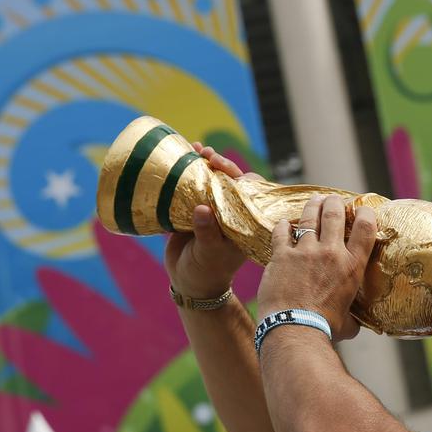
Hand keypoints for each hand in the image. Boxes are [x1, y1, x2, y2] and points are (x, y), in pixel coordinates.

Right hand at [164, 142, 260, 298]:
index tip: (225, 167)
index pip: (249, 193)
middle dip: (221, 164)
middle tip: (208, 154)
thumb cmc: (206, 271)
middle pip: (230, 181)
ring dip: (205, 164)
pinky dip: (187, 173)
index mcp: (244, 221)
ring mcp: (213, 211)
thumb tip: (203, 208)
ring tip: (195, 148)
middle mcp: (231, 213)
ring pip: (212, 181)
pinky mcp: (194, 211)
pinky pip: (192, 188)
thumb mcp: (208, 253)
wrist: (189, 283)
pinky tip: (181, 155)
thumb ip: (207, 232)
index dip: (240, 177)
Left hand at [256, 194, 376, 340]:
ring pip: (309, 217)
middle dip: (335, 202)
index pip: (365, 228)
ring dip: (313, 205)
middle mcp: (330, 253)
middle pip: (335, 214)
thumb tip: (355, 324)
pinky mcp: (281, 256)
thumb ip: (353, 317)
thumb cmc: (324, 330)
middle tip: (334, 200)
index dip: (366, 213)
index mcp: (352, 267)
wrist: (294, 330)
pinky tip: (283, 223)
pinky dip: (283, 226)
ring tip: (315, 200)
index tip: (363, 210)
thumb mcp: (348, 322)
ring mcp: (304, 252)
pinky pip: (281, 232)